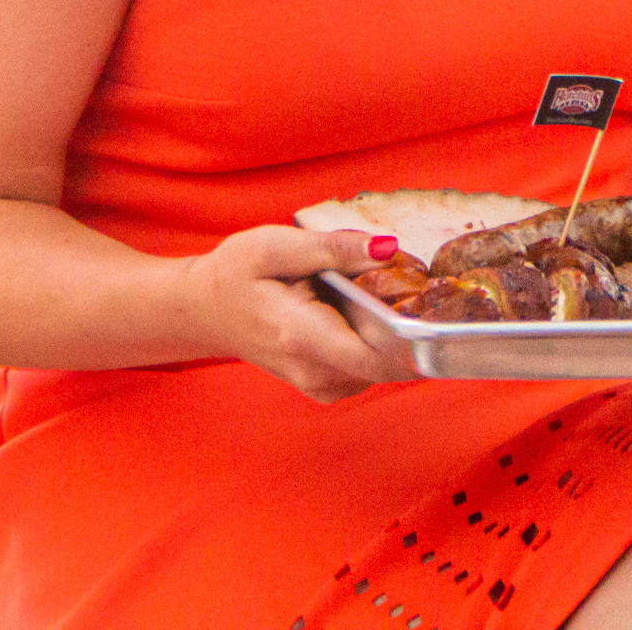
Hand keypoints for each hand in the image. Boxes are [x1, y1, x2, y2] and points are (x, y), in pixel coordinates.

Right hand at [178, 225, 404, 402]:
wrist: (203, 310)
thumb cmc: (235, 274)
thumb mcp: (275, 246)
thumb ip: (333, 248)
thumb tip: (387, 249)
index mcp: (301, 334)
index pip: (376, 358)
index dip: (413, 338)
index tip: (428, 305)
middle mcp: (313, 371)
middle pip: (388, 365)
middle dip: (408, 329)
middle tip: (411, 288)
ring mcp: (317, 384)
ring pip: (382, 371)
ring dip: (393, 337)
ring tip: (380, 295)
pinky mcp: (322, 386)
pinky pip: (367, 372)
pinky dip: (377, 346)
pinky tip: (362, 315)